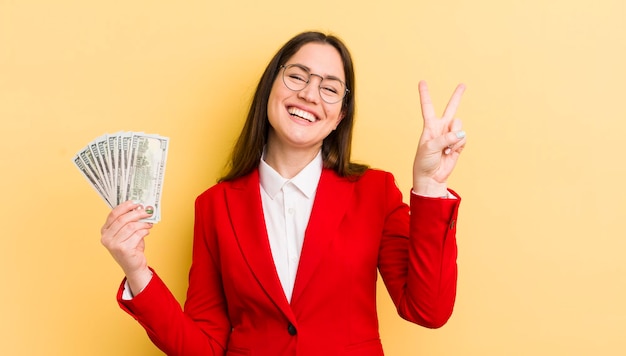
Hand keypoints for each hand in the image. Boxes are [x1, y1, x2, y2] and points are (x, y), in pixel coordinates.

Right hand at [100, 200, 153, 294]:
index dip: (125, 207)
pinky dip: (145, 231)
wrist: (134, 265)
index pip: (113, 214)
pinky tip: (147, 232)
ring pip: (131, 226)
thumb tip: (140, 207)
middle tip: (147, 211)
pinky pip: (137, 234)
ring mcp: (113, 245)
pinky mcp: (123, 249)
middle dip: (137, 213)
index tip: (135, 202)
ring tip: (148, 224)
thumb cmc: (131, 247)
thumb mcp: (127, 232)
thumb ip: (129, 221)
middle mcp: (106, 238)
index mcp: (105, 231)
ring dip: (143, 223)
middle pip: (122, 219)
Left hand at [413, 81, 466, 196]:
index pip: (427, 107)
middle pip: (451, 108)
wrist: (431, 177)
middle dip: (457, 96)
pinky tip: (450, 152)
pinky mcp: (458, 144)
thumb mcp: (430, 147)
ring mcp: (451, 135)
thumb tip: (461, 133)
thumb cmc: (424, 162)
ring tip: (446, 148)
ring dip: (454, 136)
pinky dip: (458, 145)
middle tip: (463, 85)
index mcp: (429, 126)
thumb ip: (445, 138)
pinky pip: (463, 138)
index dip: (425, 94)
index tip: (422, 81)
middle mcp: (441, 128)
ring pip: (459, 125)